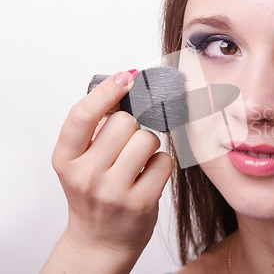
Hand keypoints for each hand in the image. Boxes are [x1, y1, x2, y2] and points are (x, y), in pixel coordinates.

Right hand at [44, 70, 172, 272]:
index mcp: (66, 159)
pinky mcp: (141, 202)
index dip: (106, 91)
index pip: (82, 115)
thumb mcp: (79, 161)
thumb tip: (123, 84)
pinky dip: (160, 164)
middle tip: (126, 146)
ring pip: (148, 139)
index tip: (124, 78)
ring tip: (137, 162)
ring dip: (149, 145)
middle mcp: (86, 175)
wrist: (100, 240)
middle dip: (132, 127)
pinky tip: (147, 177)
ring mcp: (114, 191)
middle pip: (125, 122)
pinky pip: (164, 161)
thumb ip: (94, 129)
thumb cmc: (93, 194)